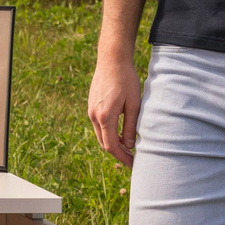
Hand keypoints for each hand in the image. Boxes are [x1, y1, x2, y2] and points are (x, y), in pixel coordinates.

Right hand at [87, 53, 140, 167]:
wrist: (112, 60)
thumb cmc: (126, 80)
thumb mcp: (134, 104)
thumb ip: (131, 126)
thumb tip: (130, 145)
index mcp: (105, 117)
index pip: (111, 146)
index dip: (122, 157)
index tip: (133, 164)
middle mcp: (94, 115)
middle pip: (104, 143)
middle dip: (118, 153)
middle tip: (132, 158)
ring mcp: (91, 110)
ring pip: (100, 134)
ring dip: (113, 142)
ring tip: (128, 146)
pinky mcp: (91, 105)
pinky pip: (99, 125)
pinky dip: (108, 132)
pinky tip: (120, 131)